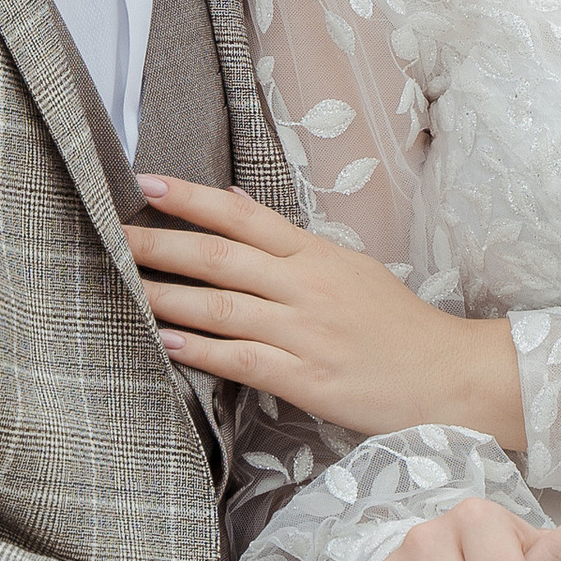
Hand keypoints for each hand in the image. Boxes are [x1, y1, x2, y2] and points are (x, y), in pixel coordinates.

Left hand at [125, 176, 523, 444]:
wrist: (450, 376)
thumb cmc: (396, 325)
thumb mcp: (349, 267)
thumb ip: (288, 240)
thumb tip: (231, 202)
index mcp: (317, 255)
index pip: (243, 218)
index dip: (192, 199)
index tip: (145, 182)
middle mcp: (307, 287)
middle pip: (221, 258)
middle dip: (160, 244)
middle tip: (111, 233)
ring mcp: (306, 333)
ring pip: (222, 307)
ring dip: (166, 295)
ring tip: (121, 285)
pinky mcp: (307, 378)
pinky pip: (242, 360)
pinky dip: (199, 349)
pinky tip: (163, 340)